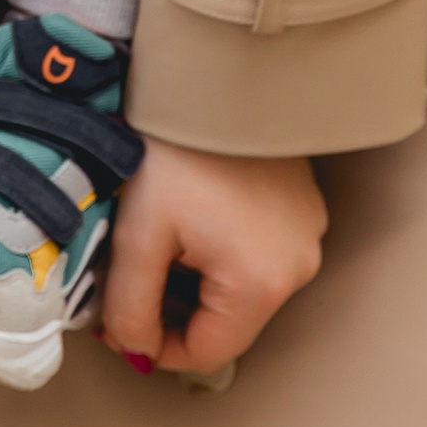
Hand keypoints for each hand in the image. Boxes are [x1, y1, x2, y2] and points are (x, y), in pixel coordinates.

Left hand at [102, 136, 325, 376]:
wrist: (213, 73)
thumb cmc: (176, 148)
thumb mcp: (138, 234)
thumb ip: (131, 306)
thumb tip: (134, 348)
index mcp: (262, 283)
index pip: (207, 353)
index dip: (155, 346)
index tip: (118, 322)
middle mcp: (299, 266)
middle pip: (226, 320)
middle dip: (173, 308)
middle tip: (130, 276)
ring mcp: (308, 233)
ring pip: (241, 287)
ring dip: (196, 278)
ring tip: (159, 237)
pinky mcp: (304, 207)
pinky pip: (259, 251)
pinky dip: (221, 249)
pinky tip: (191, 215)